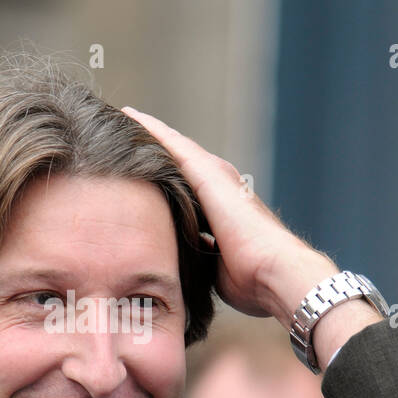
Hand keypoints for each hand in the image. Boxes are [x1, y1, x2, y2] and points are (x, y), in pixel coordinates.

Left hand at [121, 106, 382, 366]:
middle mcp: (218, 186)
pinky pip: (172, 143)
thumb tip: (182, 261)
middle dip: (150, 147)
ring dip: (147, 131)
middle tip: (119, 129)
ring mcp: (215, 176)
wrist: (278, 274)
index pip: (182, 186)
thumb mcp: (214, 267)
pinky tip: (130, 116)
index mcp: (220, 209)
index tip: (132, 165)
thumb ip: (198, 256)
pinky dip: (152, 129)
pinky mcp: (208, 173)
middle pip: (176, 160)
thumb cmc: (253, 281)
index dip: (158, 174)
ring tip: (120, 115)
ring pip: (172, 146)